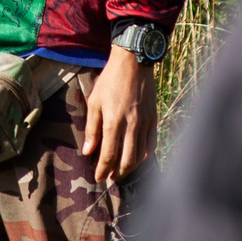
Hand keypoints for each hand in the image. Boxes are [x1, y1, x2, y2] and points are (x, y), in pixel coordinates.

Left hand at [78, 47, 158, 184]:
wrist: (133, 63)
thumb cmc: (110, 81)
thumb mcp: (95, 102)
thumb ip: (92, 128)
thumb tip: (88, 152)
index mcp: (114, 121)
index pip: (109, 154)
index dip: (103, 169)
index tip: (98, 177)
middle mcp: (131, 125)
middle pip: (127, 160)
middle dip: (117, 173)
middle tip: (110, 177)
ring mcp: (145, 123)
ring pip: (140, 156)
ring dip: (130, 168)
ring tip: (121, 171)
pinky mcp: (153, 120)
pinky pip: (151, 145)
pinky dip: (144, 156)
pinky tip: (136, 158)